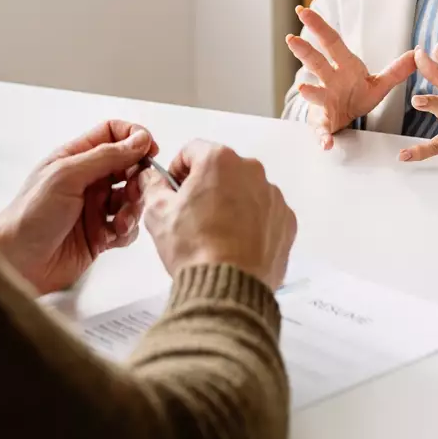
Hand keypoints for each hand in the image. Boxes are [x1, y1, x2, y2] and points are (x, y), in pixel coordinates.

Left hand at [0, 121, 157, 295]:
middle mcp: (88, 180)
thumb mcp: (66, 176)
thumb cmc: (29, 217)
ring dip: (133, 207)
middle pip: (129, 167)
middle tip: (134, 190)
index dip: (134, 138)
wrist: (17, 262)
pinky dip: (127, 230)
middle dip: (138, 178)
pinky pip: (128, 227)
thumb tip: (137, 140)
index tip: (149, 149)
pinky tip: (113, 235)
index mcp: (76, 158)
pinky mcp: (100, 234)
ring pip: (132, 198)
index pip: (113, 135)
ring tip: (120, 219)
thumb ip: (105, 156)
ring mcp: (95, 208)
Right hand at [140, 141, 296, 289]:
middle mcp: (251, 171)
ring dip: (231, 203)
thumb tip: (152, 179)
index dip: (178, 169)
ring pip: (245, 190)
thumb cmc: (195, 249)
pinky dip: (251, 222)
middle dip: (206, 186)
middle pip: (222, 169)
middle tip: (192, 214)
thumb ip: (153, 186)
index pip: (193, 150)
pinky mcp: (285, 220)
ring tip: (215, 233)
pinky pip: (265, 213)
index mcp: (219, 161)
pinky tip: (235, 243)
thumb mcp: (158, 213)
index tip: (174, 188)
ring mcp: (273, 196)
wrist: (227, 288)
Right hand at [285, 5, 416, 148]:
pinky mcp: (323, 122)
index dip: (318, 26)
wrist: (344, 119)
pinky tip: (326, 142)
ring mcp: (324, 101)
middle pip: (316, 63)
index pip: (331, 42)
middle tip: (291, 39)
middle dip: (304, 52)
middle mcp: (329, 81)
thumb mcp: (378, 83)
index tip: (304, 11)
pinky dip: (323, 136)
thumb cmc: (355, 95)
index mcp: (343, 66)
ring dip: (309, 92)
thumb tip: (417, 54)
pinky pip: (322, 129)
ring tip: (302, 89)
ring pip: (314, 94)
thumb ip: (396, 70)